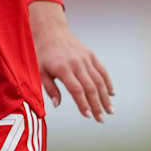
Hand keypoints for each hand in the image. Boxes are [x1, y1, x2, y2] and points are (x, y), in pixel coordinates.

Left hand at [28, 1, 113, 120]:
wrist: (51, 31)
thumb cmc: (42, 53)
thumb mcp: (39, 70)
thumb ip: (49, 87)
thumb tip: (57, 104)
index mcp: (62, 68)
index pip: (76, 90)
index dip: (83, 104)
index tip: (88, 116)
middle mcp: (76, 64)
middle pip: (90, 88)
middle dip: (97, 105)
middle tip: (101, 119)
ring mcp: (85, 59)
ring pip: (99, 80)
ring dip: (105, 97)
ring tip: (110, 111)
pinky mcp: (90, 55)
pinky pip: (102, 70)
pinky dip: (108, 83)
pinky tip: (111, 94)